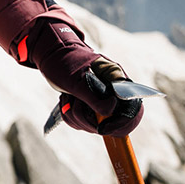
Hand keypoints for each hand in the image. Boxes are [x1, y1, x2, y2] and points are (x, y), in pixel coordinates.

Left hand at [26, 20, 143, 135]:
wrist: (51, 55)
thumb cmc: (65, 61)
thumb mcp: (76, 80)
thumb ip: (93, 97)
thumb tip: (111, 110)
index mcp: (117, 81)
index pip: (132, 110)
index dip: (121, 123)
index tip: (102, 128)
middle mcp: (113, 92)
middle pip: (115, 122)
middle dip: (92, 120)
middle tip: (75, 105)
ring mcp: (102, 100)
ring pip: (95, 125)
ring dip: (77, 116)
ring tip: (68, 97)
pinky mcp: (90, 107)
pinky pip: (83, 123)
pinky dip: (72, 116)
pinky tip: (67, 101)